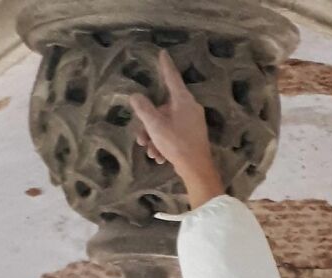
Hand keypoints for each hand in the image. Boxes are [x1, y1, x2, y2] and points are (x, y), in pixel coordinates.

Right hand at [129, 50, 217, 183]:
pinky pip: (175, 135)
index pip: (172, 77)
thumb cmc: (177, 143)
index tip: (163, 53)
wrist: (197, 170)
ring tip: (151, 152)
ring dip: (155, 138)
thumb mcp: (155, 125)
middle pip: (164, 109)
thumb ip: (143, 108)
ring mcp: (193, 123)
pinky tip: (160, 157)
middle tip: (141, 138)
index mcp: (183, 100)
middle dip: (149, 124)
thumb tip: (135, 96)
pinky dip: (165, 144)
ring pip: (167, 125)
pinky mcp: (194, 137)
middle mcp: (190, 108)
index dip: (165, 65)